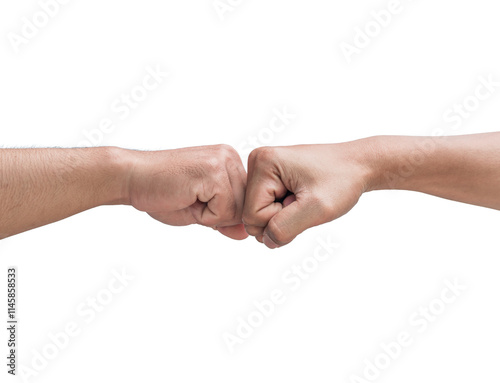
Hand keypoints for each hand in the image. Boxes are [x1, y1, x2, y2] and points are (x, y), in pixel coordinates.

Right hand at [126, 144, 247, 239]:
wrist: (131, 178)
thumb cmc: (161, 192)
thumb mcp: (200, 210)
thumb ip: (225, 220)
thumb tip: (245, 234)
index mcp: (229, 161)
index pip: (245, 202)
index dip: (221, 214)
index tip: (195, 199)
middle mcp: (230, 157)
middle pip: (244, 207)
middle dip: (216, 216)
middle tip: (188, 199)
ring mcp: (223, 162)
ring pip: (236, 211)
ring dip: (209, 216)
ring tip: (186, 197)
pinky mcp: (213, 171)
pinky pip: (224, 211)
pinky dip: (203, 215)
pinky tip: (185, 197)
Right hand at [243, 142, 373, 247]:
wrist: (358, 165)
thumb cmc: (342, 180)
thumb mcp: (317, 208)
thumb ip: (286, 228)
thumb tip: (266, 240)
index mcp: (263, 162)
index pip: (252, 215)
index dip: (279, 220)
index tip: (303, 202)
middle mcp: (257, 161)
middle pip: (252, 215)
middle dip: (280, 218)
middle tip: (305, 201)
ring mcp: (262, 168)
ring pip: (259, 214)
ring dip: (284, 215)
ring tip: (304, 198)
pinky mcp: (269, 175)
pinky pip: (267, 207)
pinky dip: (285, 210)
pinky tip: (301, 197)